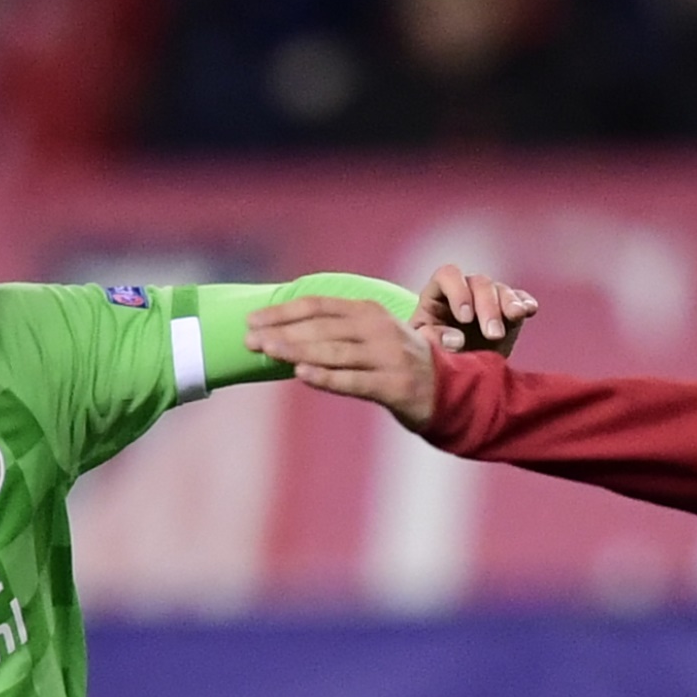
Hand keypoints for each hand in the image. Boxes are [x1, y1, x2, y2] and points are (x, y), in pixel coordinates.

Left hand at [249, 296, 443, 427]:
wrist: (447, 391)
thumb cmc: (396, 363)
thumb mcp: (371, 335)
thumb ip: (335, 330)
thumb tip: (283, 334)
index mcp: (369, 311)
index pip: (317, 305)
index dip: (282, 312)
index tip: (252, 320)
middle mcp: (378, 329)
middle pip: (321, 327)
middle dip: (281, 333)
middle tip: (248, 341)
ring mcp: (387, 357)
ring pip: (334, 352)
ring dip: (296, 351)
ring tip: (267, 352)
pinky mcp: (394, 385)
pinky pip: (353, 381)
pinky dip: (326, 377)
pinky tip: (301, 375)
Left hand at [412, 265, 538, 356]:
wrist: (456, 374)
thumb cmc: (434, 358)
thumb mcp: (423, 351)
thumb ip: (432, 339)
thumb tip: (456, 338)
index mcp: (438, 294)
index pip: (449, 276)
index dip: (458, 292)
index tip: (465, 319)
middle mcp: (465, 291)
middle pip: (480, 283)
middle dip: (488, 307)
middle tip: (493, 334)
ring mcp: (488, 299)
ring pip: (501, 290)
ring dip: (509, 304)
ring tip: (516, 317)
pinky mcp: (508, 312)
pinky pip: (520, 299)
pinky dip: (525, 303)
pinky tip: (530, 310)